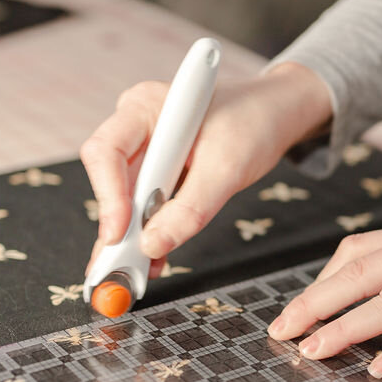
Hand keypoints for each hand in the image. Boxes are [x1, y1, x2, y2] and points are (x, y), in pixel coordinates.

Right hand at [80, 62, 330, 273]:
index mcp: (145, 106)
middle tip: (117, 271)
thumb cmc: (253, 123)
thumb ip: (191, 209)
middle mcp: (136, 125)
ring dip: (130, 236)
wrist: (275, 113)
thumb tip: (152, 246)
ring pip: (124, 197)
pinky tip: (152, 260)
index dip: (107, 196)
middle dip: (115, 227)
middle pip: (109, 179)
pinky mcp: (157, 171)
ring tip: (134, 274)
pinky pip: (144, 204)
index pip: (106, 151)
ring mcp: (144, 149)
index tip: (119, 235)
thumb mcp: (228, 168)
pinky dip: (149, 232)